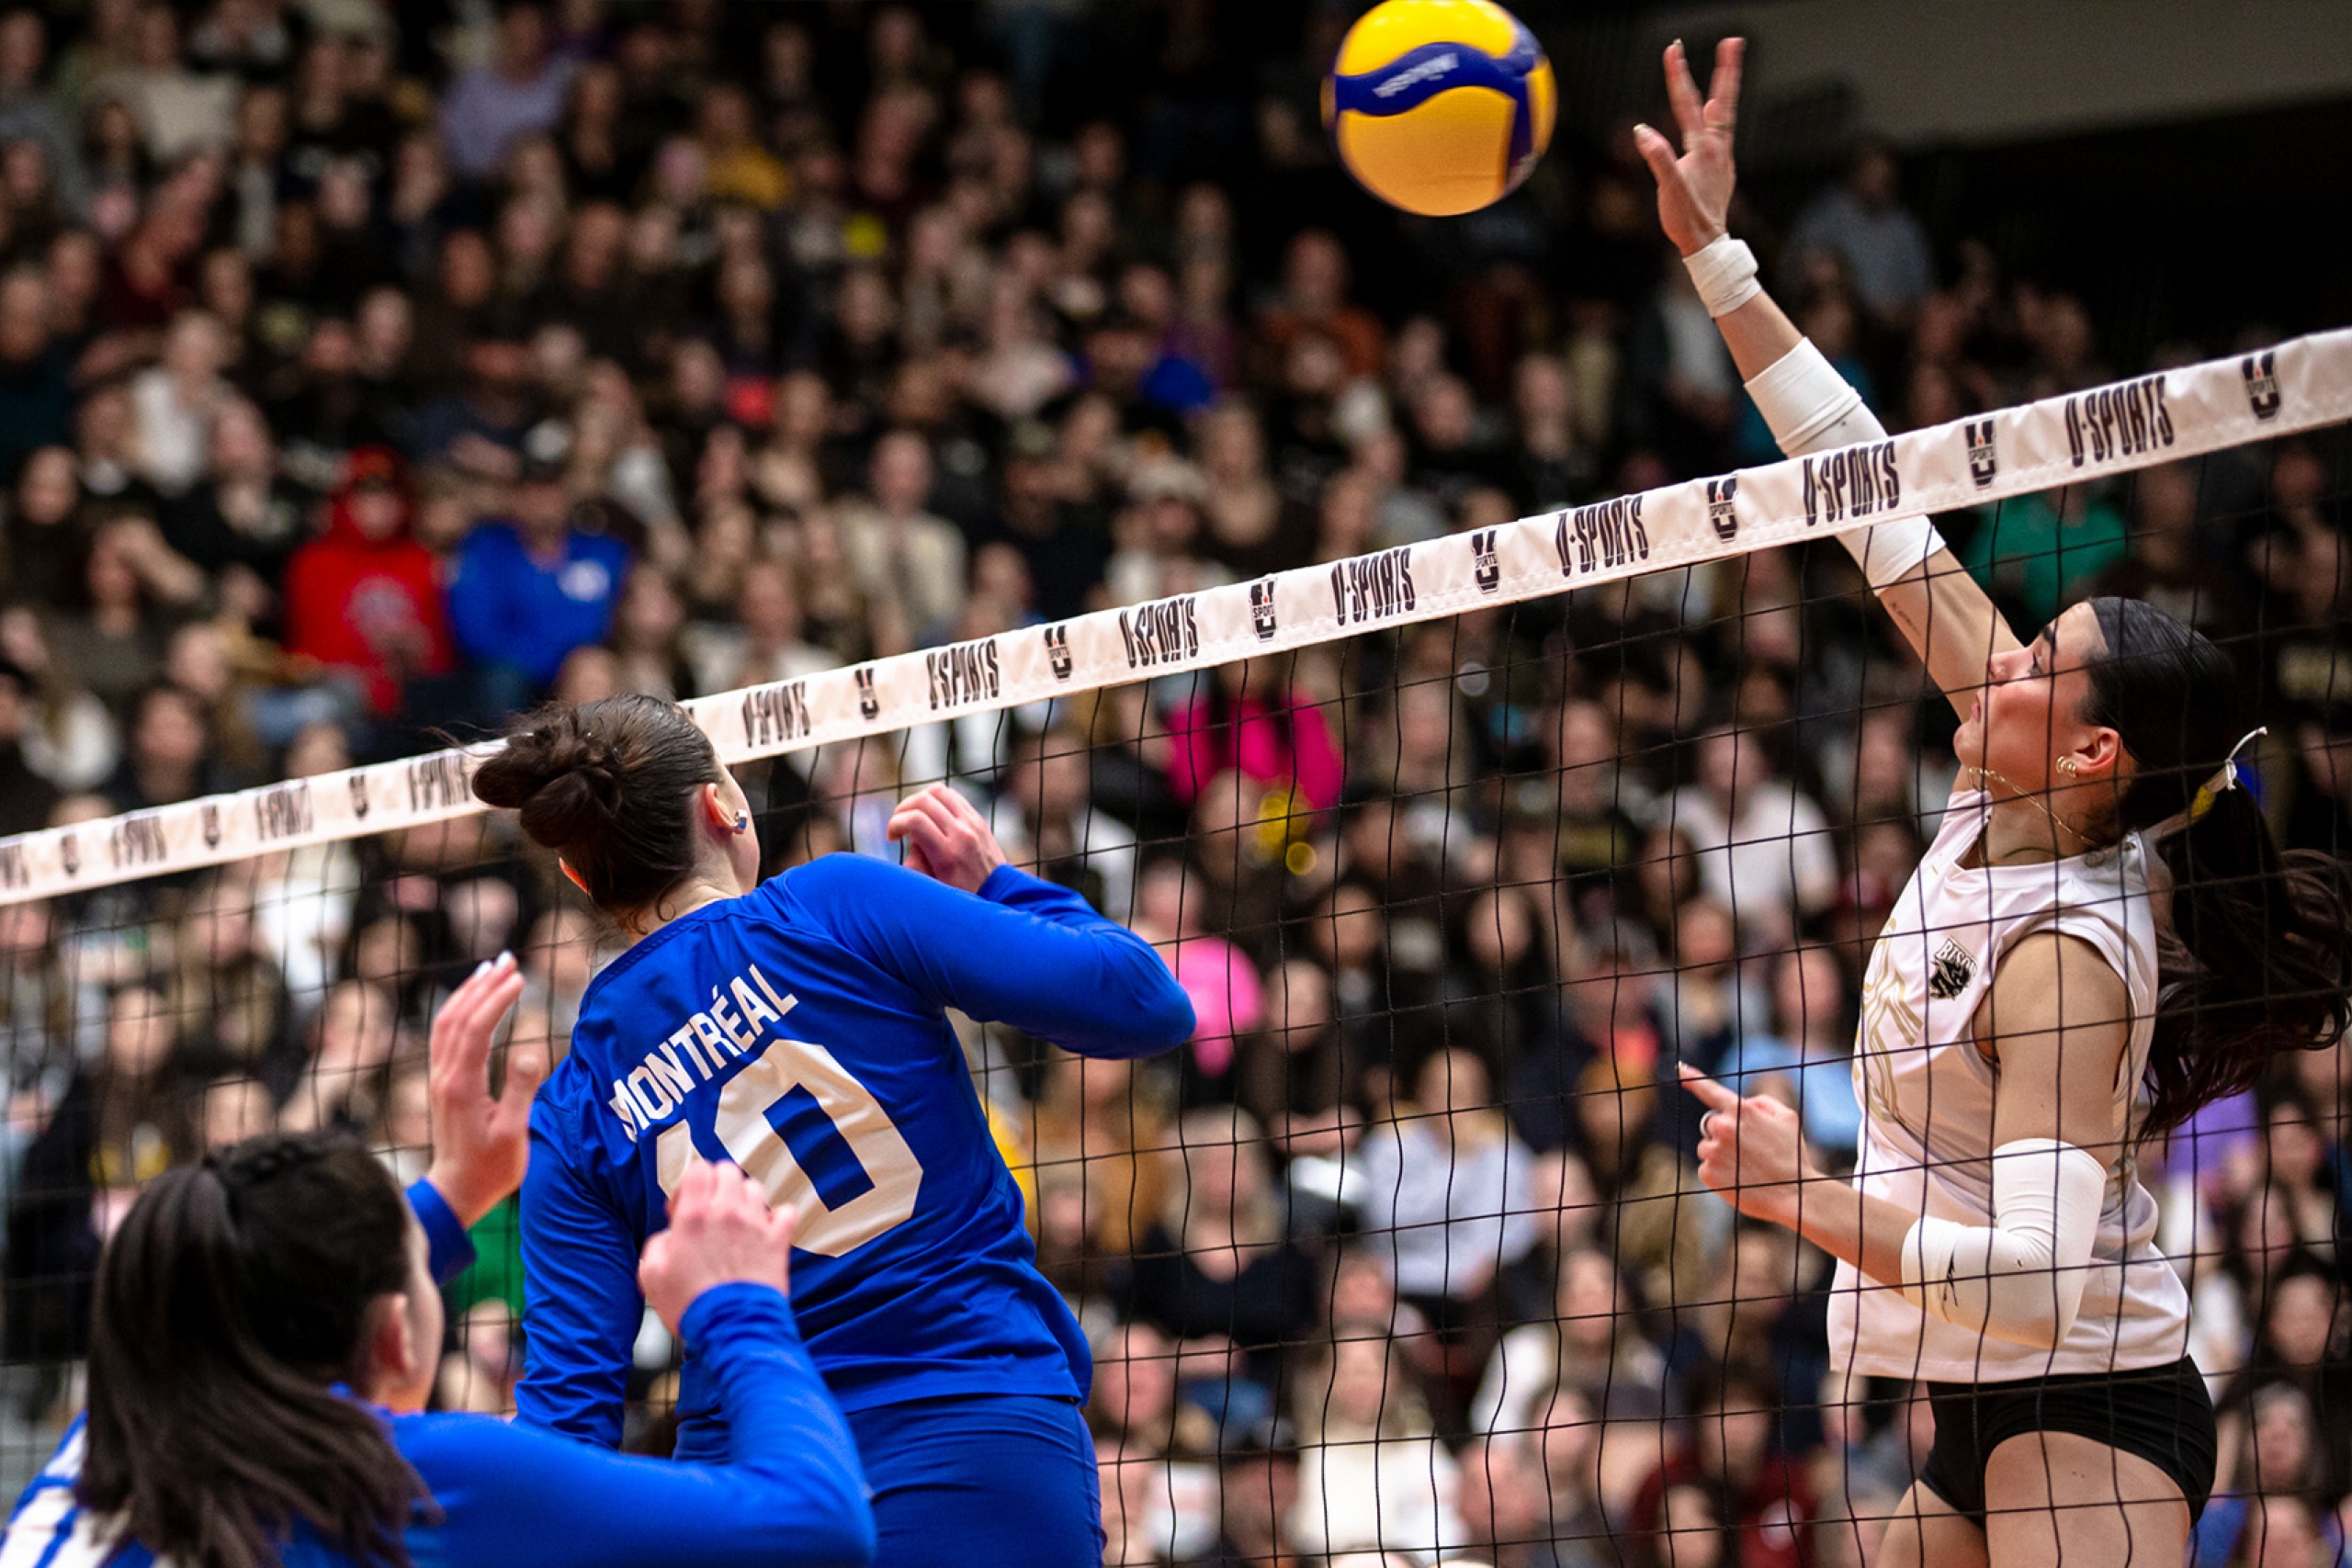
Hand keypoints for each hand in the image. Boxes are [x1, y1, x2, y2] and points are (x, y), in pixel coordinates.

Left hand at [423, 952, 544, 1228]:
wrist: (456, 1192)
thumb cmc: (490, 1169)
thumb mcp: (513, 1134)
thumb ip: (520, 1092)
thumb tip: (528, 1052)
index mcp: (462, 1086)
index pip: (477, 1029)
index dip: (497, 1000)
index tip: (520, 978)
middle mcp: (445, 1077)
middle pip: (458, 1017)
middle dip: (482, 985)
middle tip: (508, 959)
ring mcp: (439, 1079)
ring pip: (446, 1023)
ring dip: (468, 992)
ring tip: (491, 969)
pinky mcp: (442, 1084)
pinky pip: (445, 1036)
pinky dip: (459, 1010)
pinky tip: (474, 1002)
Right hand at [639, 1160, 796, 1333]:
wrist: (730, 1330)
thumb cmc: (689, 1305)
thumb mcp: (651, 1276)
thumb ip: (656, 1245)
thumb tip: (669, 1236)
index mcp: (695, 1215)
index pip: (698, 1169)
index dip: (690, 1183)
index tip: (684, 1207)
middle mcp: (727, 1212)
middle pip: (728, 1171)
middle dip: (716, 1185)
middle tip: (709, 1211)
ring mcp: (756, 1224)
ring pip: (754, 1187)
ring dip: (744, 1198)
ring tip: (736, 1221)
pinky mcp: (778, 1240)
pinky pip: (786, 1212)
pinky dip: (778, 1217)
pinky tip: (766, 1231)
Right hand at [886, 783, 1006, 892]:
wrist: (999, 896)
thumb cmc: (963, 898)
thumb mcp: (934, 889)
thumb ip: (916, 865)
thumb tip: (910, 840)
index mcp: (949, 855)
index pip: (915, 820)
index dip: (895, 823)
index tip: (891, 837)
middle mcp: (963, 834)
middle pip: (924, 800)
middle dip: (902, 809)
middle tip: (897, 825)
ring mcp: (973, 823)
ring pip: (939, 791)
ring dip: (918, 800)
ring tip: (912, 817)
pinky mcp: (979, 819)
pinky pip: (953, 796)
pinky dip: (936, 800)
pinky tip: (930, 816)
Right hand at [1632, 38, 1744, 256]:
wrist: (1707, 245)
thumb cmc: (1687, 220)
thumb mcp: (1669, 190)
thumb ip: (1658, 158)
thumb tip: (1643, 131)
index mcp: (1704, 148)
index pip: (1690, 103)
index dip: (1679, 75)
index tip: (1673, 49)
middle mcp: (1718, 148)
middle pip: (1722, 101)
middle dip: (1726, 69)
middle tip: (1733, 42)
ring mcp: (1722, 158)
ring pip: (1724, 116)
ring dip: (1724, 91)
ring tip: (1727, 71)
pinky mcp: (1721, 170)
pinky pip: (1721, 135)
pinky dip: (1719, 118)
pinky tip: (1716, 119)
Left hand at [1679, 1063, 1814, 1227]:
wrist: (1793, 1195)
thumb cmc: (1792, 1156)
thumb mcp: (1787, 1119)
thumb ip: (1762, 1104)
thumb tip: (1745, 1102)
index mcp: (1741, 1110)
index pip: (1709, 1089)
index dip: (1693, 1077)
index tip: (1680, 1069)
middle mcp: (1722, 1127)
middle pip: (1711, 1124)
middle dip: (1724, 1132)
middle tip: (1747, 1149)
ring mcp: (1713, 1151)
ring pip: (1707, 1147)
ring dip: (1720, 1153)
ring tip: (1746, 1167)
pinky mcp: (1707, 1173)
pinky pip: (1707, 1168)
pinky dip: (1719, 1173)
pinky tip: (1739, 1179)